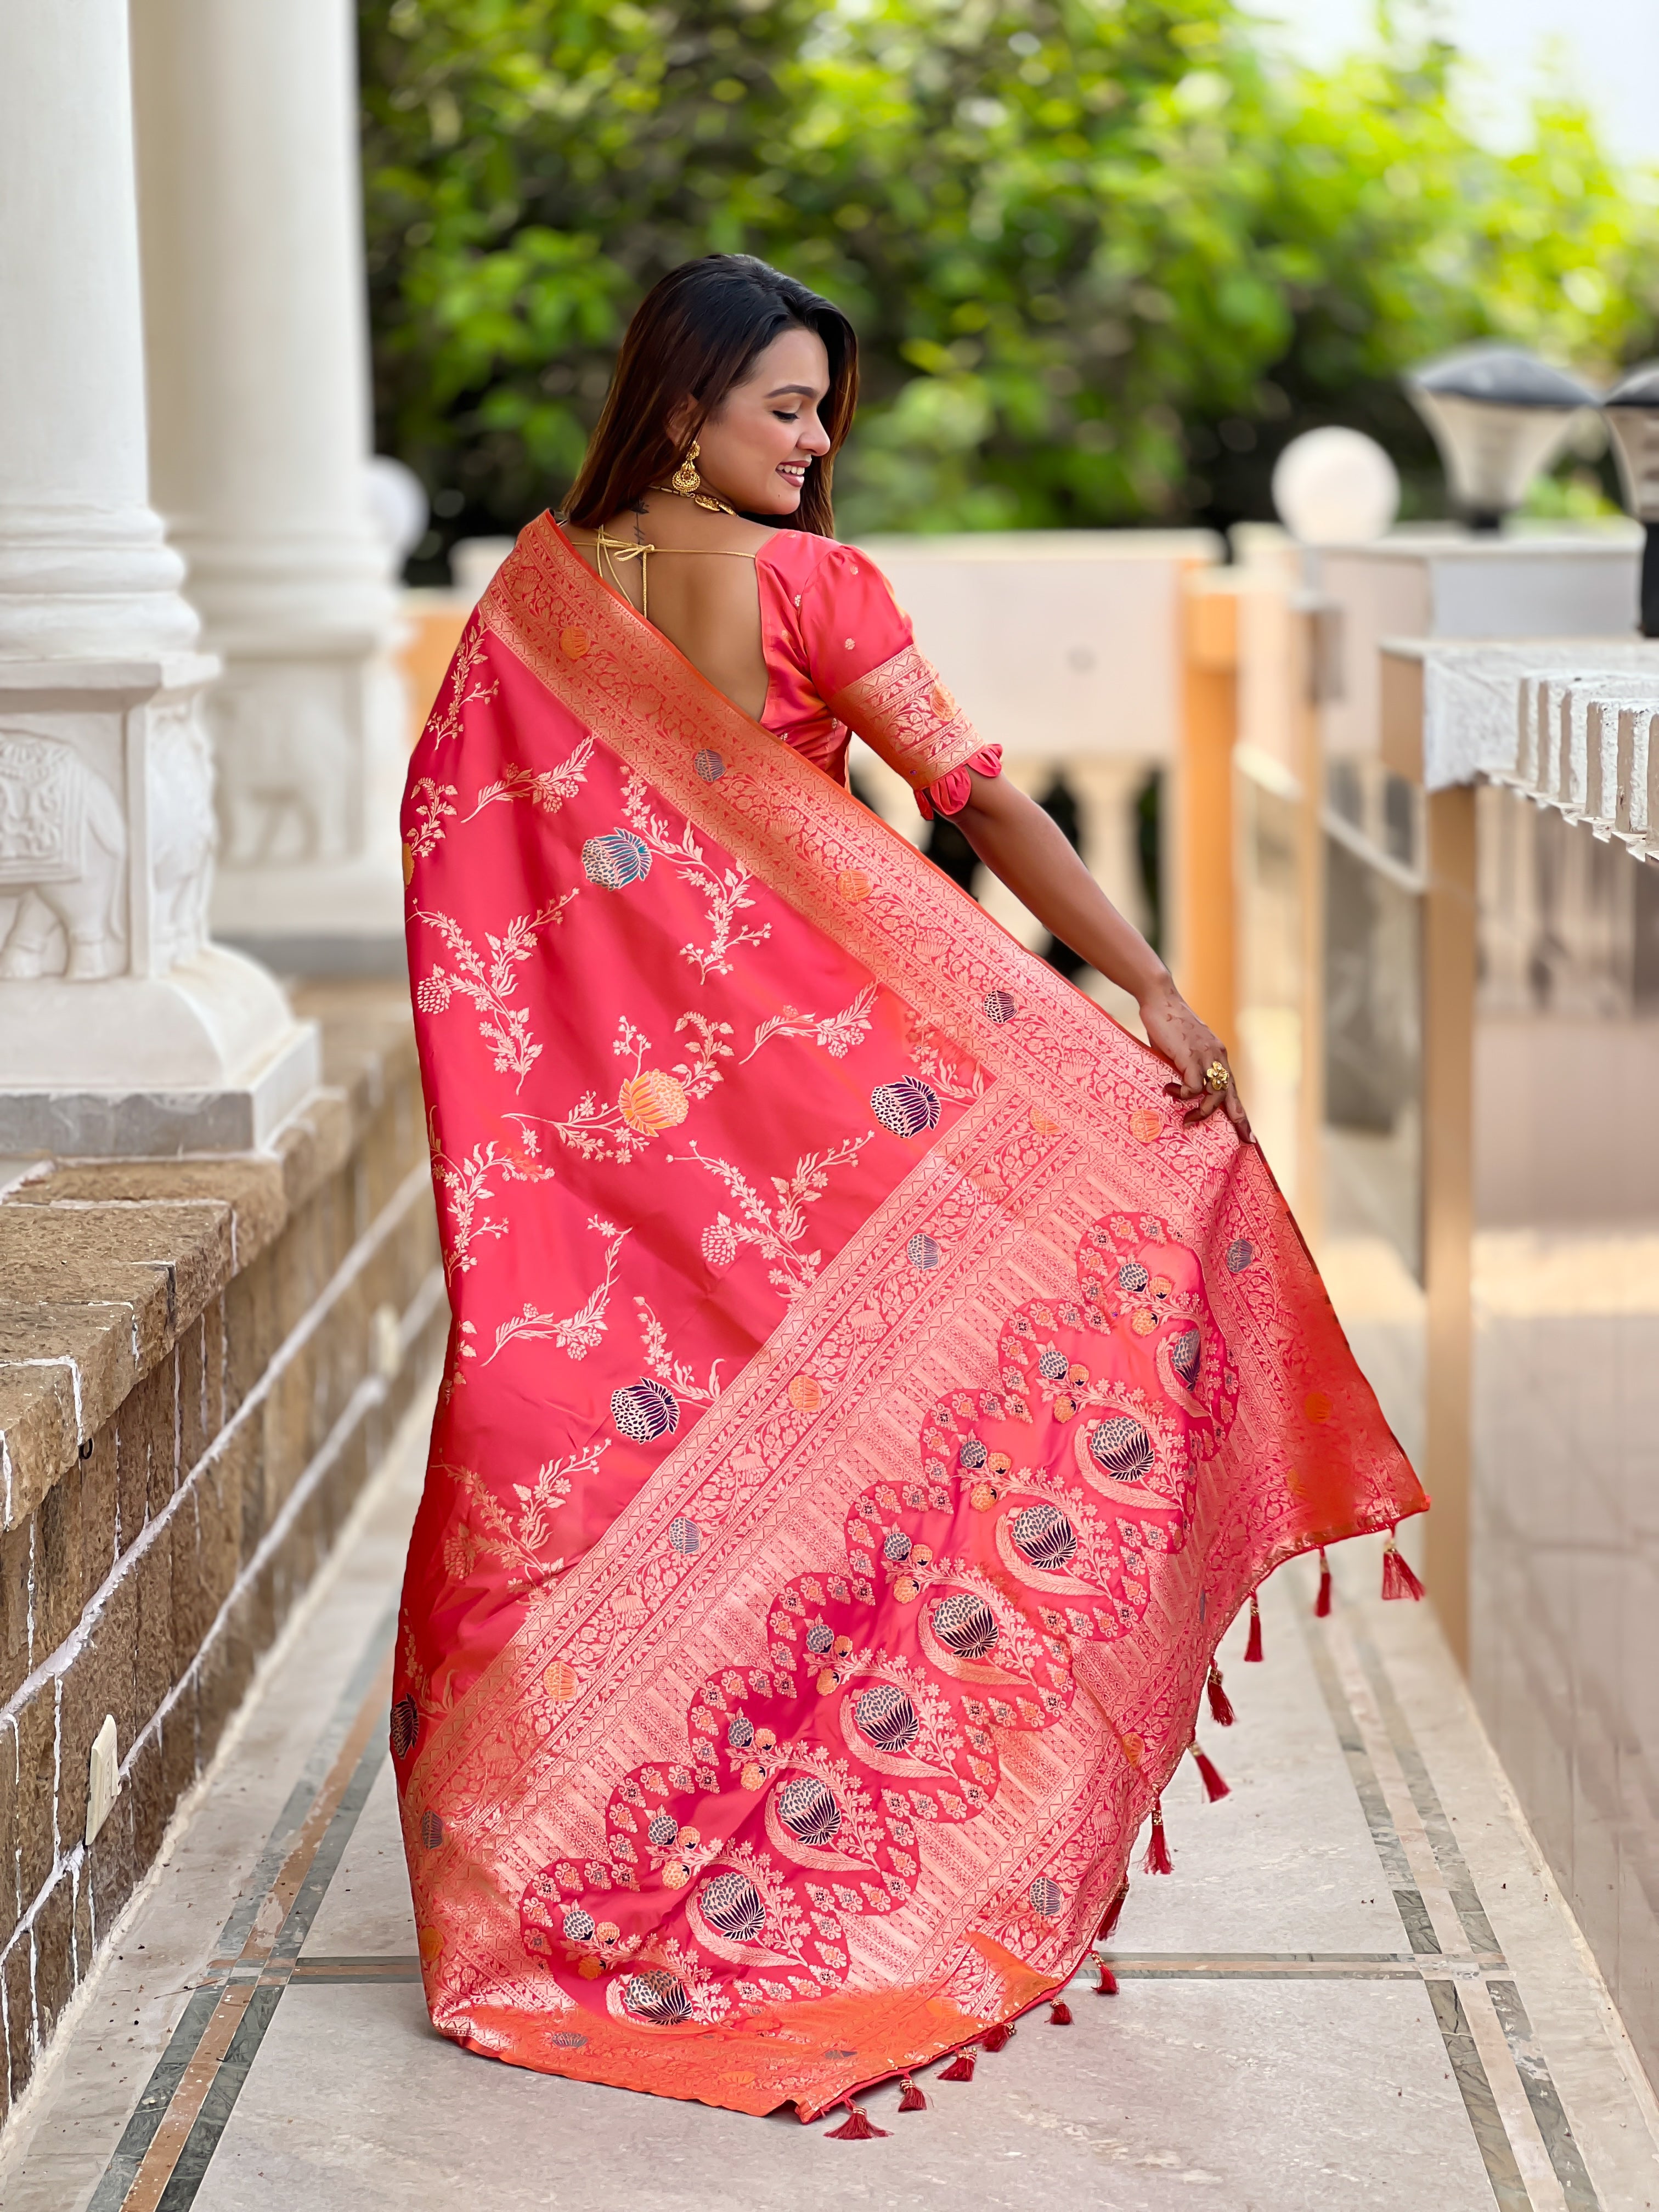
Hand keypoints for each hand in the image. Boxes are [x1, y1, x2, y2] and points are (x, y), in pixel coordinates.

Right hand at [1138, 983, 1251, 1141]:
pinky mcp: (1190, 1055)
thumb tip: (1180, 1089)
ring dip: (1201, 1112)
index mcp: (1217, 1055)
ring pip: (1215, 1093)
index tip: (1248, 1134)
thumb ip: (1186, 1067)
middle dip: (1238, 1120)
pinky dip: (1183, 1094)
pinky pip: (1194, 1086)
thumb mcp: (1181, 1050)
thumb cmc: (1166, 1025)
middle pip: (1231, 1094)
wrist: (1159, 999)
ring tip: (1186, 1120)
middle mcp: (1217, 1056)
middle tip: (1241, 1139)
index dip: (1240, 1112)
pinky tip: (1169, 1091)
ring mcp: (1205, 1055)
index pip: (1232, 1088)